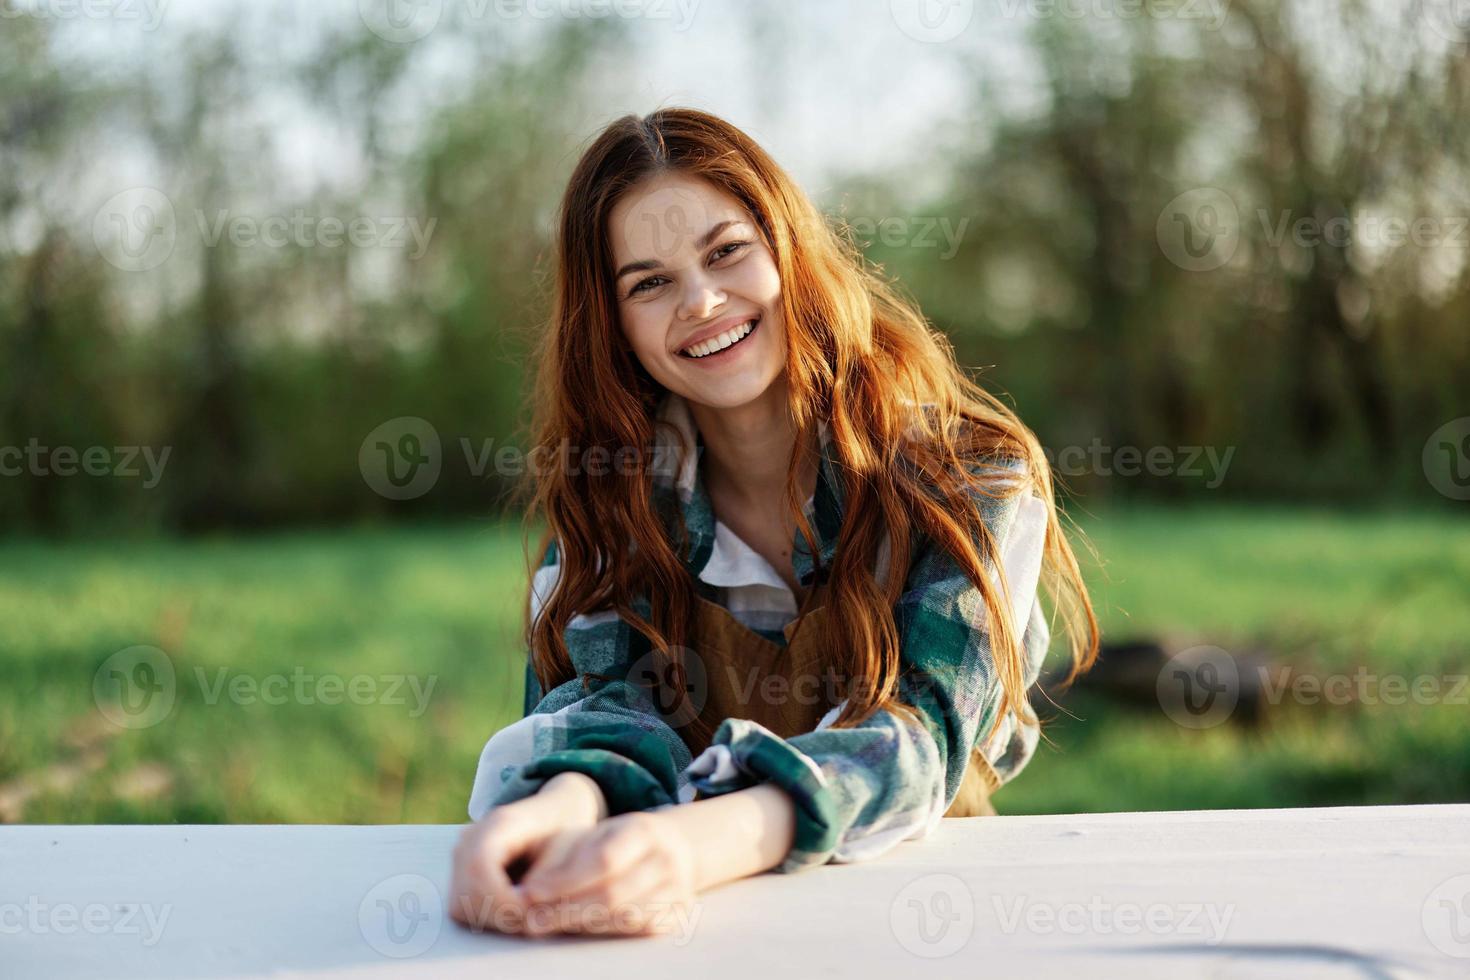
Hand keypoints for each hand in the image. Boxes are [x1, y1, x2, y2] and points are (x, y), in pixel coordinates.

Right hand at [449, 774, 604, 934]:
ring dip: (493, 918)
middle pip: (466, 890)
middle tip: (532, 917)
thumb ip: (549, 878)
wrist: (555, 814)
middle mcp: (472, 837)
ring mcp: (462, 855)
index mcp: (500, 823)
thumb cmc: (565, 831)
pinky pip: (464, 906)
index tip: (528, 910)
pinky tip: (515, 909)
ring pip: (461, 903)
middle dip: (499, 913)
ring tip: (526, 913)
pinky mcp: (462, 872)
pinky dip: (488, 916)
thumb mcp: (569, 849)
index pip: (479, 865)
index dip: (499, 897)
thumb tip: (525, 908)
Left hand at [516, 811, 698, 938]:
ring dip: (582, 924)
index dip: (565, 880)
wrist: (675, 847)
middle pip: (613, 894)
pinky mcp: (676, 914)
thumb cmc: (621, 841)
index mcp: (643, 830)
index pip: (603, 859)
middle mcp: (666, 859)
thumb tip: (527, 889)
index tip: (532, 893)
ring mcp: (676, 888)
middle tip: (532, 920)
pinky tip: (580, 927)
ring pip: (624, 916)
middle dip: (567, 910)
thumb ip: (563, 857)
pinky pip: (637, 930)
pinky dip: (604, 932)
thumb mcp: (595, 834)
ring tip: (549, 925)